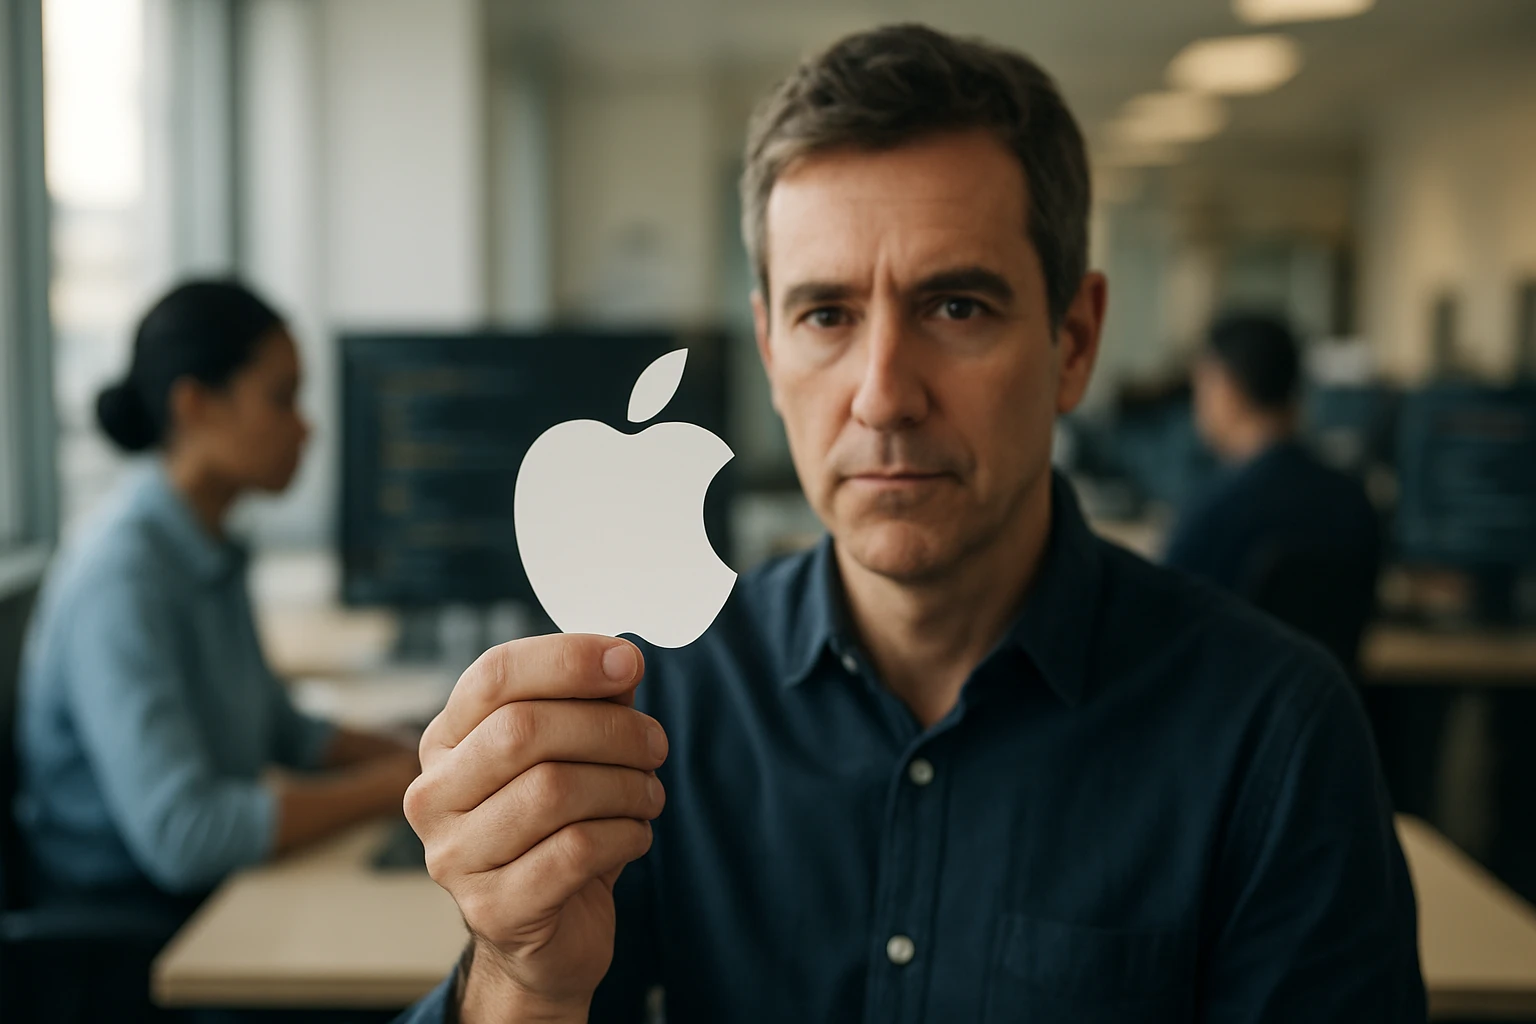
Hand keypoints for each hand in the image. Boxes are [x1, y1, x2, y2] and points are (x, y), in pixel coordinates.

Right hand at [404, 634, 665, 1021]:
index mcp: (446, 741)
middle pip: (525, 730)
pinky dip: (624, 835)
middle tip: (655, 746)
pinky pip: (575, 850)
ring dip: (625, 786)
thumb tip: (621, 658)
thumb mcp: (572, 756)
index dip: (566, 659)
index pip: (494, 675)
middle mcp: (433, 795)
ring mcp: (454, 856)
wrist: (546, 937)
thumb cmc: (559, 831)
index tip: (628, 662)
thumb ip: (590, 702)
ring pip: (554, 790)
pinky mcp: (492, 909)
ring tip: (649, 795)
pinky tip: (635, 835)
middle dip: (611, 730)